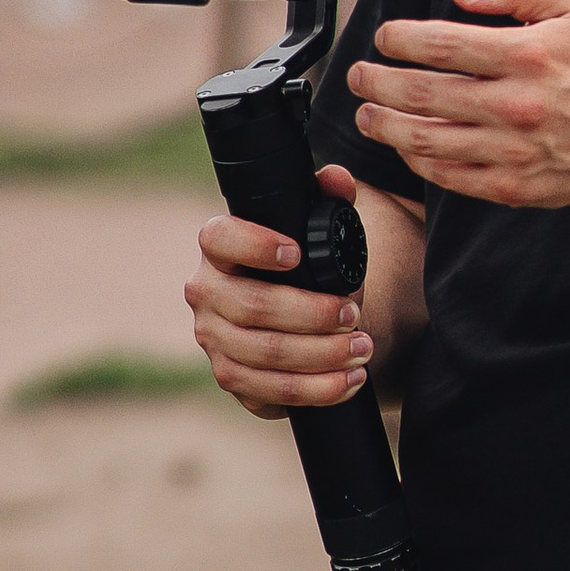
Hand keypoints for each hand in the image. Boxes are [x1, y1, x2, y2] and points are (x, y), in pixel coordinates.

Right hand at [184, 163, 373, 416]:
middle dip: (312, 314)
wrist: (298, 320)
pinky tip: (349, 381)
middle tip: (354, 314)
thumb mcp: (320, 233)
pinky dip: (316, 390)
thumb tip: (337, 178)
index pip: (220, 238)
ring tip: (362, 349)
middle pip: (252, 307)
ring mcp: (214, 340)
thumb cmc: (305, 268)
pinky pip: (269, 391)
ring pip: (264, 354)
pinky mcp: (231, 378)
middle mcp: (206, 293)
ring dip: (321, 356)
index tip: (296, 253)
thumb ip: (330, 199)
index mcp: (220, 249)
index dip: (254, 245)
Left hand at [349, 0, 569, 208]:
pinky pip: (448, 175)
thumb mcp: (567, 9)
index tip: (384, 38)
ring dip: (385, 126)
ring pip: (427, 140)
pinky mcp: (510, 186)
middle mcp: (517, 105)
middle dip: (378, 84)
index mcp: (527, 57)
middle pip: (424, 94)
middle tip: (359, 77)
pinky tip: (404, 145)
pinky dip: (417, 160)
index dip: (400, 40)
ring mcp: (512, 150)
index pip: (443, 45)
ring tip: (367, 115)